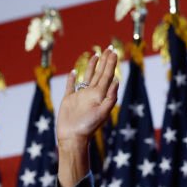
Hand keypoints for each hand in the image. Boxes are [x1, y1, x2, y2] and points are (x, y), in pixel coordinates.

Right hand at [56, 48, 119, 186]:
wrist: (73, 138)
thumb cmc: (88, 127)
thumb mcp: (103, 112)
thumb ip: (110, 97)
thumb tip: (117, 81)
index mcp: (100, 95)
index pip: (107, 75)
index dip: (110, 63)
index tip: (113, 51)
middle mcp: (91, 93)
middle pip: (99, 73)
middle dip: (104, 61)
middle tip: (108, 48)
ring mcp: (80, 96)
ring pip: (87, 77)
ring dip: (91, 66)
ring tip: (95, 55)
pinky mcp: (68, 100)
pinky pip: (70, 86)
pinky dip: (72, 78)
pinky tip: (73, 71)